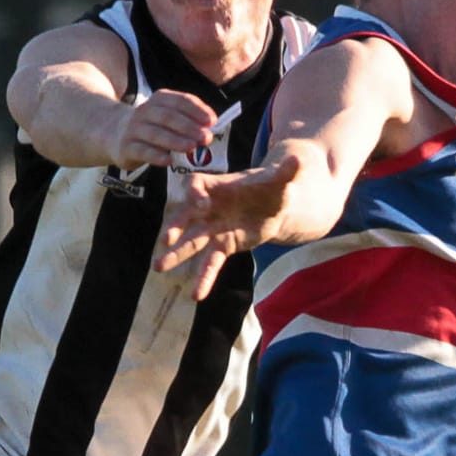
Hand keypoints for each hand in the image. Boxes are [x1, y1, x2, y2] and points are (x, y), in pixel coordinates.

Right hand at [114, 89, 220, 169]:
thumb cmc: (150, 126)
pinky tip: (169, 161)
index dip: (197, 110)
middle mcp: (145, 112)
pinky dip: (156, 156)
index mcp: (158, 100)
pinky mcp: (126, 147)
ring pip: (156, 134)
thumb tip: (211, 125)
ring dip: (176, 140)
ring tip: (192, 147)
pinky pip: (142, 151)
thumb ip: (187, 118)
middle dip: (189, 127)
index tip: (212, 121)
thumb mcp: (166, 115)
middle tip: (206, 137)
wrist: (112, 132)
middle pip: (169, 117)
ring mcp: (134, 129)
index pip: (179, 101)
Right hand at [154, 152, 301, 300]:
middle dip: (176, 226)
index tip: (198, 202)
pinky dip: (204, 278)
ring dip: (176, 254)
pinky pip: (210, 263)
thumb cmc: (271, 187)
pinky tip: (196, 295)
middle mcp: (209, 207)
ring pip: (191, 242)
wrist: (273, 205)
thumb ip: (284, 172)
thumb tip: (298, 161)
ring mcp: (213, 228)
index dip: (193, 192)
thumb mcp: (280, 179)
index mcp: (217, 186)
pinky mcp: (222, 246)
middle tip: (165, 239)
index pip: (195, 184)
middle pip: (185, 215)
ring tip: (158, 266)